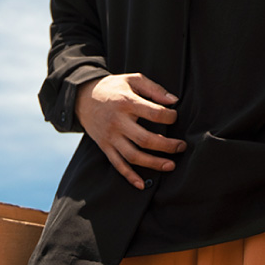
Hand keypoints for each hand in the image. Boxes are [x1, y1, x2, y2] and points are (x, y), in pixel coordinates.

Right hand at [75, 73, 186, 188]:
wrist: (83, 97)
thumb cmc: (113, 87)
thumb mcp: (133, 79)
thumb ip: (154, 89)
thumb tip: (174, 101)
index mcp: (127, 102)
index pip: (153, 113)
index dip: (169, 116)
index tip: (175, 117)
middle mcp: (118, 122)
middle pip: (145, 139)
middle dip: (166, 146)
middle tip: (182, 147)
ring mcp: (110, 137)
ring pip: (133, 156)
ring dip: (153, 163)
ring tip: (171, 165)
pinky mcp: (105, 147)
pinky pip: (117, 165)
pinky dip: (129, 176)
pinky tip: (142, 185)